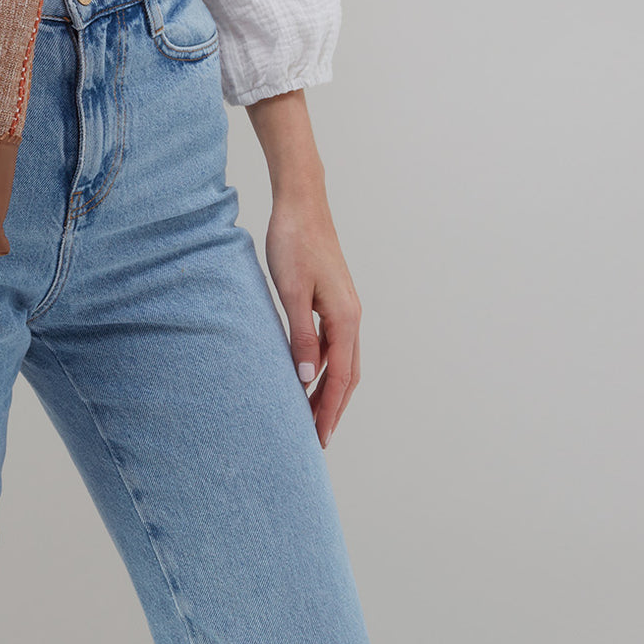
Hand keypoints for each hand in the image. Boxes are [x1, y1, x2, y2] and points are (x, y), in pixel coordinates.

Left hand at [263, 189, 362, 449]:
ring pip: (342, 362)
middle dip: (332, 408)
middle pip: (347, 376)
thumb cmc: (293, 242)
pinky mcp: (333, 299)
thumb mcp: (291, 292)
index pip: (340, 379)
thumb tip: (307, 379)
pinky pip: (334, 344)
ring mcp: (345, 308)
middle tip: (314, 438)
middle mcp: (351, 317)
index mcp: (345, 319)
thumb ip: (301, 336)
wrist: (301, 204)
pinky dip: (325, 367)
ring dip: (329, 390)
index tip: (318, 439)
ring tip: (310, 415)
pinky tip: (309, 374)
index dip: (329, 411)